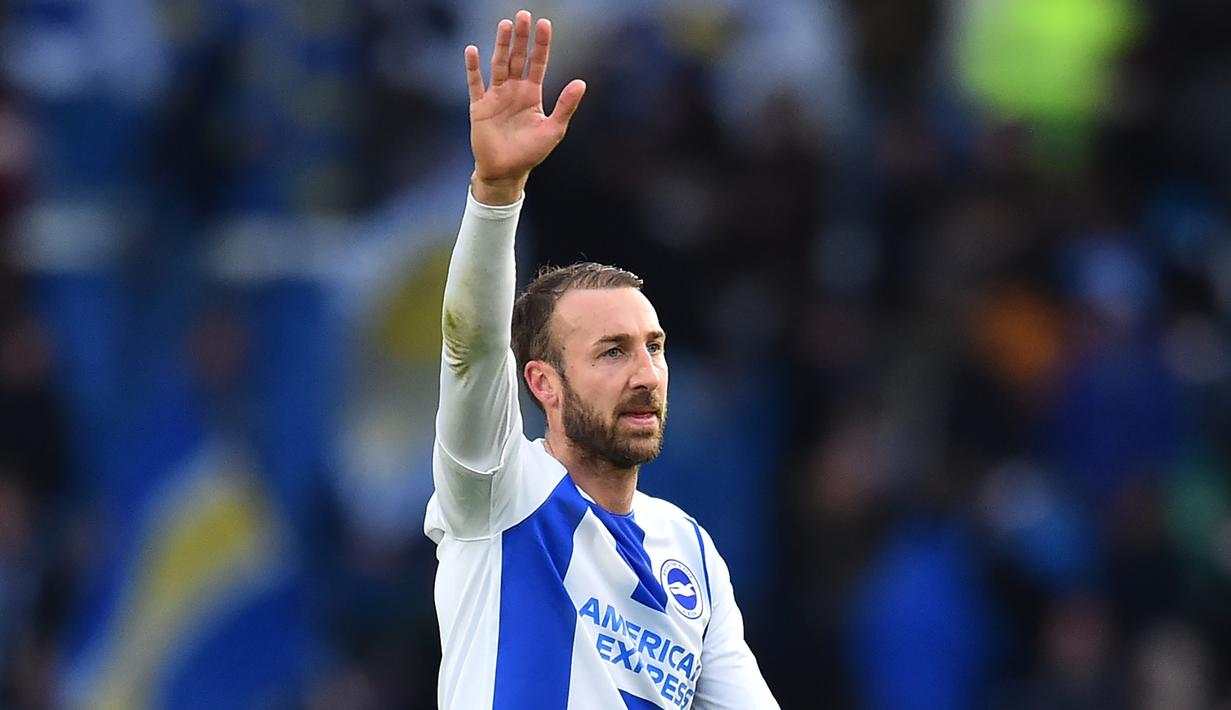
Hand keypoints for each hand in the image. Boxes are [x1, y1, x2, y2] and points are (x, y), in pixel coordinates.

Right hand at [466, 10, 585, 204]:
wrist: (505, 172)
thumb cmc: (531, 153)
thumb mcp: (553, 130)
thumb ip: (565, 106)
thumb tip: (582, 82)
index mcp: (532, 94)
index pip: (537, 63)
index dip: (541, 44)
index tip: (544, 24)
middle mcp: (514, 90)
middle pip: (517, 58)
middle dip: (521, 38)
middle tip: (524, 15)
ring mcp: (496, 96)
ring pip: (498, 65)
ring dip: (501, 46)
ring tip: (505, 25)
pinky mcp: (479, 107)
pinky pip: (475, 83)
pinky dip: (473, 68)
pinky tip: (472, 50)